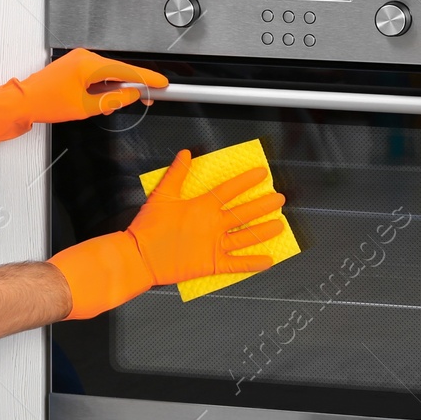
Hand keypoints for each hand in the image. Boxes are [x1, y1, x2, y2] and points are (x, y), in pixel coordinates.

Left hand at [0, 48, 166, 160]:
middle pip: (119, 71)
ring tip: (113, 105)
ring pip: (108, 73)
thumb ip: (113, 101)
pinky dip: (104, 85)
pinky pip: (97, 73)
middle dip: (133, 85)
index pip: (127, 72)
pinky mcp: (74, 65)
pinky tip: (102, 98)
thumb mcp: (86, 108)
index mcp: (89, 65)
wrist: (23, 101)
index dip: (147, 79)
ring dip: (115, 88)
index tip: (162, 84)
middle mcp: (85, 57)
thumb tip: (131, 96)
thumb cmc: (46, 103)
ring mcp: (79, 59)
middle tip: (149, 97)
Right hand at [47, 150, 286, 319]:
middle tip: (279, 199)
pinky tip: (268, 261)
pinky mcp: (212, 264)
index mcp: (203, 207)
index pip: (230, 189)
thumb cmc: (149, 227)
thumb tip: (185, 154)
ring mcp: (215, 246)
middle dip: (264, 204)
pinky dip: (254, 263)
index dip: (248, 180)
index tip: (262, 174)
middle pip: (245, 213)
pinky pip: (237, 264)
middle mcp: (213, 225)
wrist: (140, 257)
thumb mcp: (161, 196)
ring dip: (265, 231)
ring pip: (247, 237)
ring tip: (280, 225)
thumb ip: (176, 174)